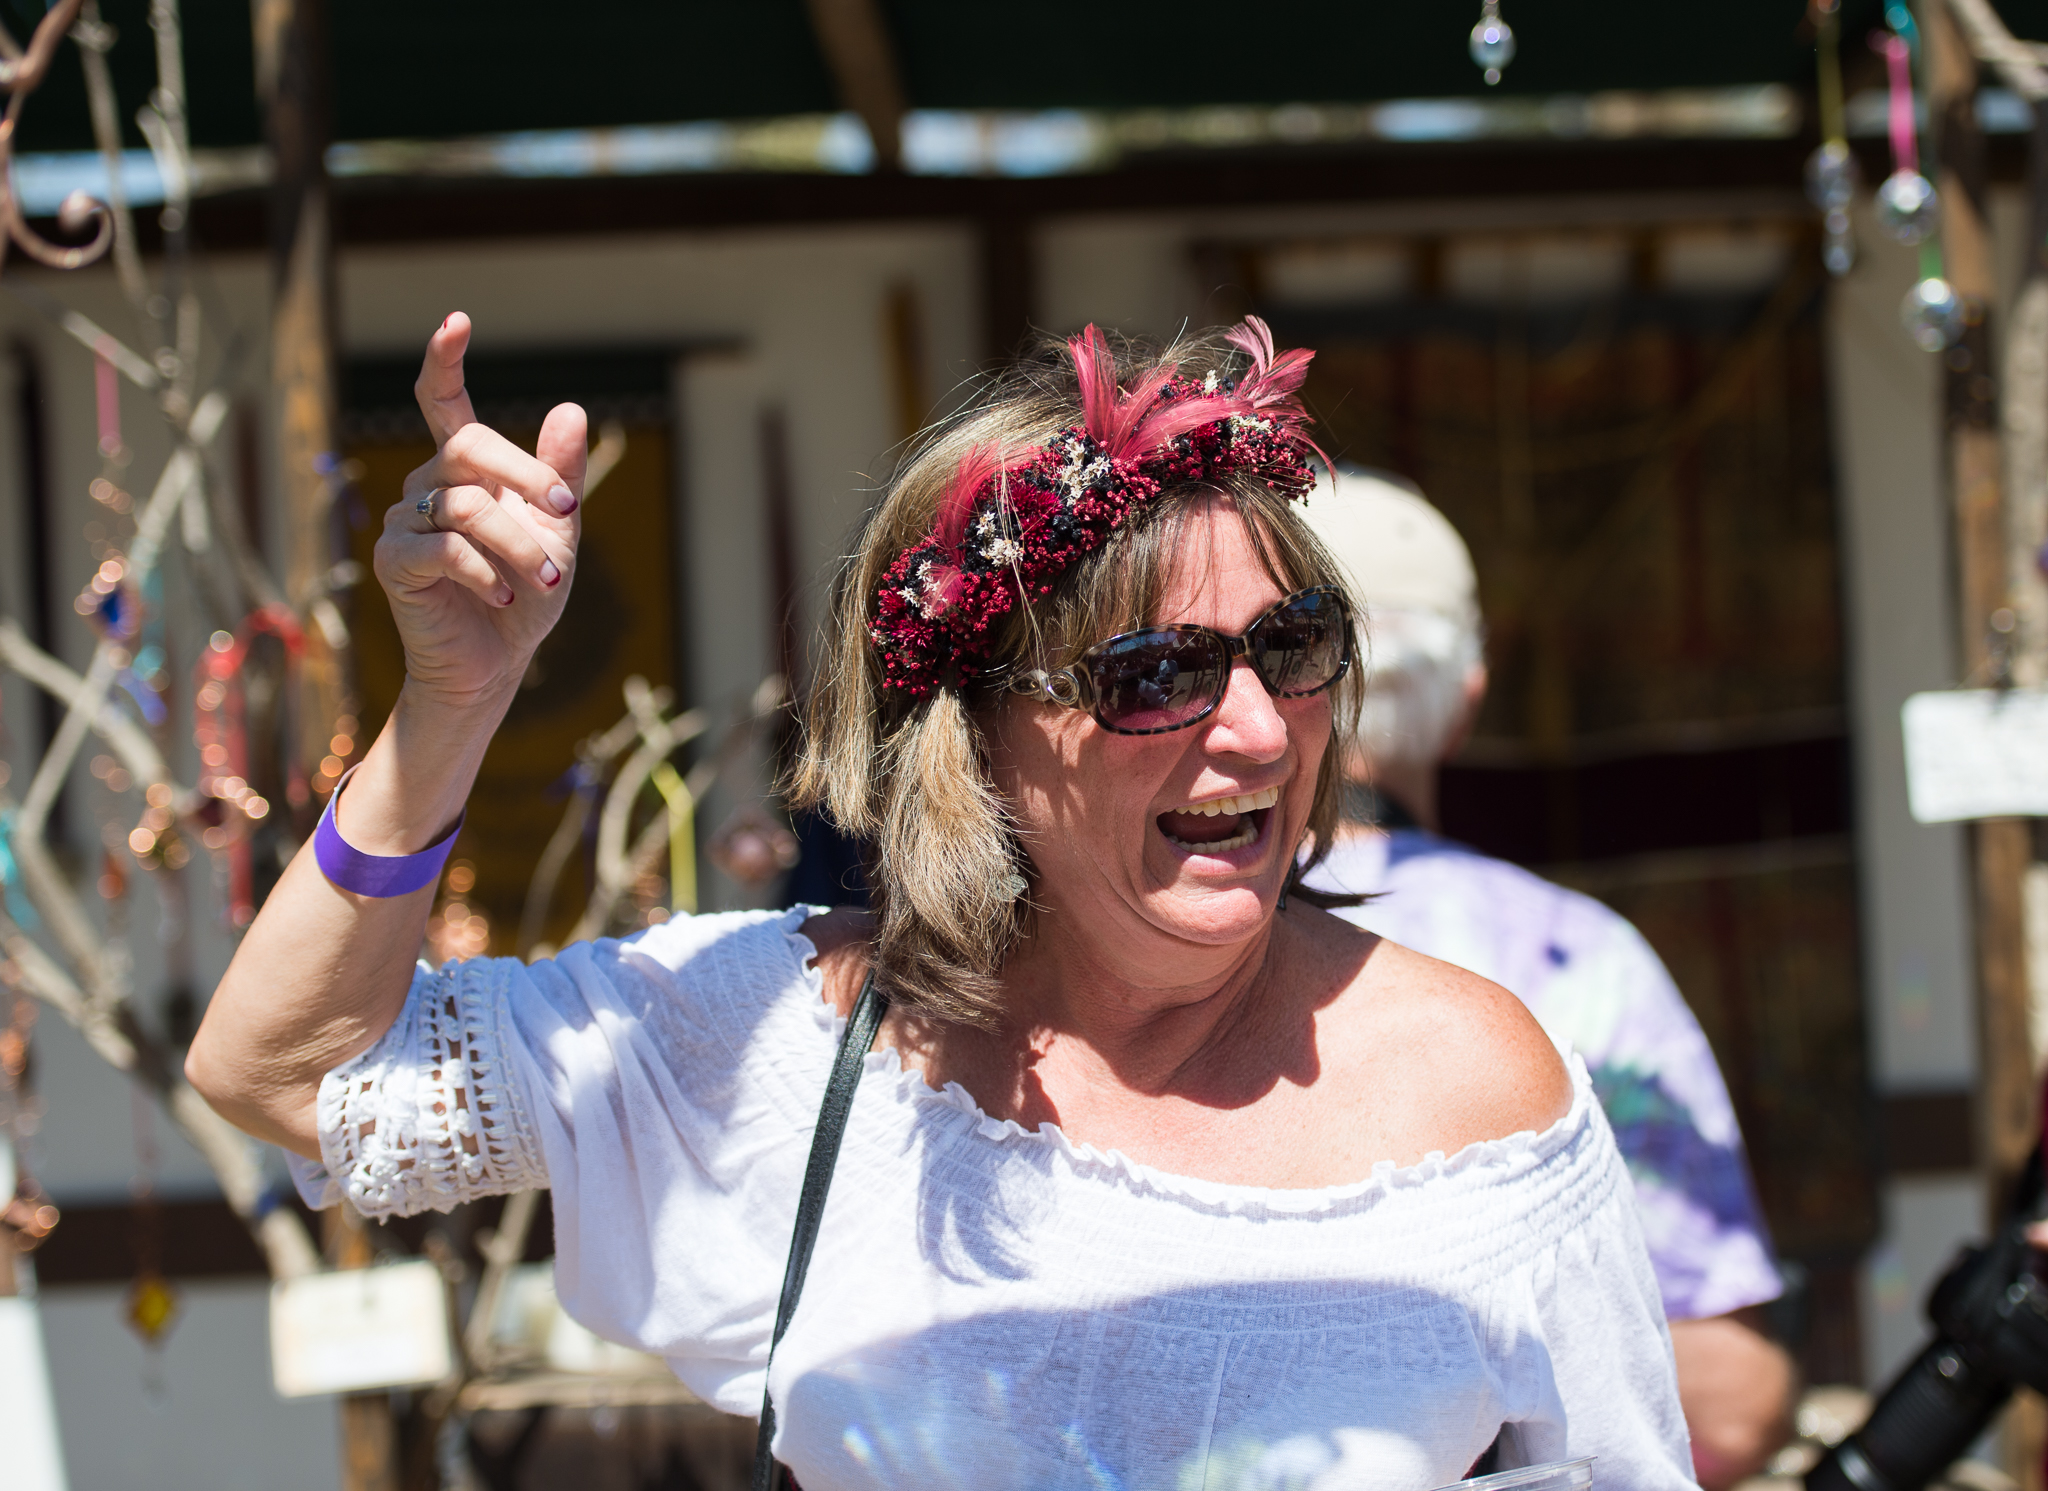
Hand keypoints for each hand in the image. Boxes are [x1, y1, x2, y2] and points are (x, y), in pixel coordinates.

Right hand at [373, 313, 584, 707]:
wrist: (496, 660)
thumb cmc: (525, 593)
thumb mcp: (557, 532)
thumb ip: (557, 475)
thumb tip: (570, 408)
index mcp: (465, 471)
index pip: (445, 403)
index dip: (445, 361)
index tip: (457, 321)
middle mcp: (429, 485)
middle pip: (468, 447)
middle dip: (527, 477)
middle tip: (567, 515)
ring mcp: (406, 520)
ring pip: (464, 506)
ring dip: (518, 545)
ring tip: (548, 580)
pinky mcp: (394, 561)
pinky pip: (440, 548)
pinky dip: (483, 572)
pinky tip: (504, 597)